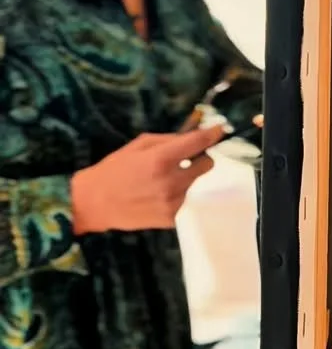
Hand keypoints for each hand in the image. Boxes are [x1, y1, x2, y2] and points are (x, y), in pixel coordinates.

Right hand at [71, 125, 223, 233]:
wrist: (94, 204)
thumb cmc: (114, 169)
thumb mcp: (138, 145)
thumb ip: (168, 140)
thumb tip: (191, 136)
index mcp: (161, 159)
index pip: (198, 143)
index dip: (212, 135)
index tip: (220, 130)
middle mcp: (172, 181)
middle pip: (207, 165)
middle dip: (199, 158)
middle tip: (184, 158)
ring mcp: (173, 202)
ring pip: (193, 183)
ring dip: (183, 178)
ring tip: (156, 182)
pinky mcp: (171, 218)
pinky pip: (182, 199)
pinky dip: (174, 195)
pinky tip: (154, 196)